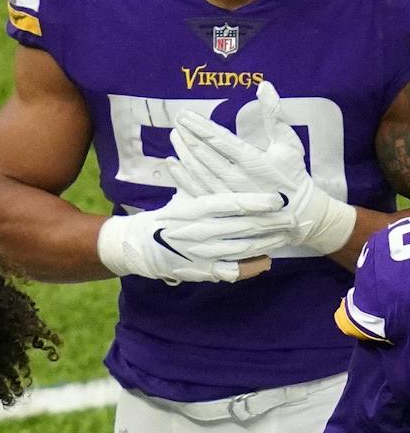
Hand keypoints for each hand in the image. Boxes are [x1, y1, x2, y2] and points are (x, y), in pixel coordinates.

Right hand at [96, 191, 296, 283]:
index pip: (231, 203)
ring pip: (242, 249)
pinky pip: (231, 271)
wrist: (139, 245)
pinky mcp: (201, 271)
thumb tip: (231, 160)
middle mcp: (198, 232)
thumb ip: (209, 185)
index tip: (279, 199)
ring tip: (286, 235)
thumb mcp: (185, 195)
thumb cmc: (169, 215)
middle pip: (243, 227)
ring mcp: (200, 254)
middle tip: (294, 218)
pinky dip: (250, 267)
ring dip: (268, 242)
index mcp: (194, 209)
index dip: (258, 201)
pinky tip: (266, 261)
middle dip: (272, 223)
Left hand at [171, 80, 356, 255]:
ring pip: (198, 171)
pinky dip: (182, 178)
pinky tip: (172, 165)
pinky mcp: (222, 207)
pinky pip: (197, 191)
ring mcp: (227, 194)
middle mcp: (236, 178)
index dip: (200, 126)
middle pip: (204, 154)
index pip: (219, 139)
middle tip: (176, 121)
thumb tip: (264, 85)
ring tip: (174, 136)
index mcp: (253, 161)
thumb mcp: (288, 142)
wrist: (297, 211)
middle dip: (188, 136)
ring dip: (184, 153)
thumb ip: (274, 114)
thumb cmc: (293, 173)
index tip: (185, 115)